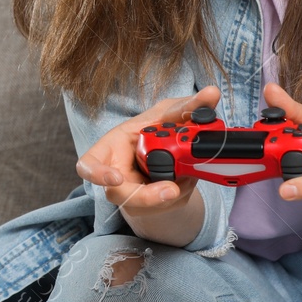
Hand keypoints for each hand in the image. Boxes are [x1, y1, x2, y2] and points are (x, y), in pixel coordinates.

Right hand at [74, 85, 219, 218]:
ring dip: (172, 195)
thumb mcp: (168, 115)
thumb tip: (212, 93)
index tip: (116, 178)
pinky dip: (181, 194)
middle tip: (174, 189)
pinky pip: (164, 208)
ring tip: (190, 176)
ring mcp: (131, 195)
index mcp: (111, 148)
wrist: (169, 154)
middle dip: (148, 197)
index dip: (97, 174)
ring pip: (146, 207)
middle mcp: (116, 175)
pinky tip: (189, 180)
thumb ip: (187, 106)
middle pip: (121, 195)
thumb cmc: (154, 130)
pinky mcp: (149, 208)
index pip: (89, 165)